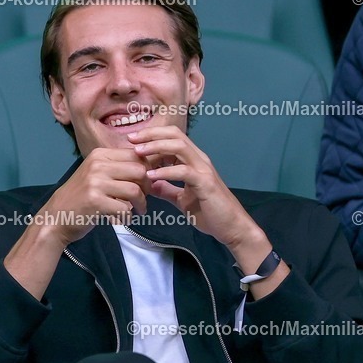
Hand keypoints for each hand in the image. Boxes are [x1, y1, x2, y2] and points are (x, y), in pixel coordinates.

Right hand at [38, 147, 152, 247]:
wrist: (57, 216)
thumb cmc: (80, 196)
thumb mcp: (96, 174)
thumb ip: (118, 168)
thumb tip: (150, 167)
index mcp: (99, 155)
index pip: (135, 155)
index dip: (147, 170)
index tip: (144, 184)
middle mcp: (97, 165)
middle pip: (139, 171)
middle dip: (147, 187)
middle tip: (143, 198)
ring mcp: (95, 182)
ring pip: (134, 190)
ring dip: (141, 203)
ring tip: (138, 210)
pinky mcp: (95, 201)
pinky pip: (125, 209)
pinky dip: (128, 216)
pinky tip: (123, 218)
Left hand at [125, 127, 287, 297]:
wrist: (231, 228)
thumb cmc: (209, 213)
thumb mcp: (182, 199)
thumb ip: (166, 189)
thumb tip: (149, 184)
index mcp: (194, 161)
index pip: (172, 137)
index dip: (152, 136)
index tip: (132, 141)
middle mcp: (200, 160)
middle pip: (175, 135)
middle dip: (151, 134)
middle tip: (130, 139)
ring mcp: (204, 170)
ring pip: (179, 147)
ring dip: (156, 147)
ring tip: (137, 152)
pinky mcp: (205, 183)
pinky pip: (183, 171)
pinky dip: (165, 171)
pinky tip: (150, 176)